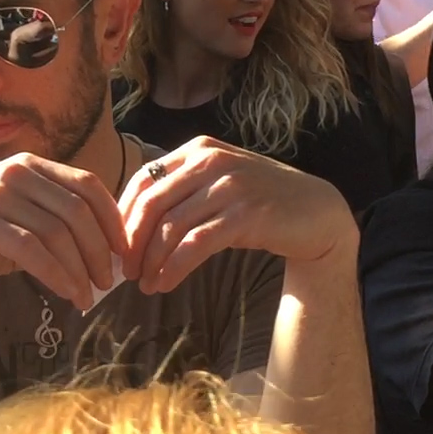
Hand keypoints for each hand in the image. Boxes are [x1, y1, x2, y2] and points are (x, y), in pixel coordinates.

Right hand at [0, 153, 126, 310]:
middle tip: (109, 281)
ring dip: (80, 269)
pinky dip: (56, 274)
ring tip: (89, 296)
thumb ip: (53, 225)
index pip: (87, 185)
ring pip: (57, 232)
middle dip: (99, 250)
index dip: (112, 219)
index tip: (123, 251)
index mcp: (31, 166)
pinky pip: (31, 249)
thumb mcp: (18, 219)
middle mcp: (16, 173)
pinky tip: (67, 293)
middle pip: (77, 210)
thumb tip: (103, 255)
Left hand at [118, 137, 354, 295]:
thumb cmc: (260, 201)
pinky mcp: (245, 214)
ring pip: (171, 227)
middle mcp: (211, 161)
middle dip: (132, 242)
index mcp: (198, 149)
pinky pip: (195, 245)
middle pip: (151, 204)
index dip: (123, 216)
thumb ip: (182, 191)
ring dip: (151, 261)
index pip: (143, 179)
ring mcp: (229, 186)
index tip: (115, 246)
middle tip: (125, 272)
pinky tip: (165, 283)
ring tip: (145, 284)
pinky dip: (174, 267)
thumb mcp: (218, 183)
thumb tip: (133, 226)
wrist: (317, 212)